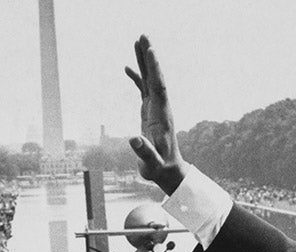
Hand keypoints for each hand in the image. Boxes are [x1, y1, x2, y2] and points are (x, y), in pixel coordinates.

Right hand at [125, 35, 187, 194]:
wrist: (167, 172)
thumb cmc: (159, 168)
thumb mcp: (151, 164)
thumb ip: (144, 152)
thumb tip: (133, 139)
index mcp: (162, 116)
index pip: (159, 87)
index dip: (155, 69)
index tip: (150, 50)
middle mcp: (161, 108)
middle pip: (155, 77)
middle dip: (149, 57)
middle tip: (143, 35)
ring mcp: (156, 108)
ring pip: (150, 80)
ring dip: (144, 62)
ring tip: (138, 42)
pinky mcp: (150, 112)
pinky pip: (143, 90)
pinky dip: (137, 78)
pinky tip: (128, 68)